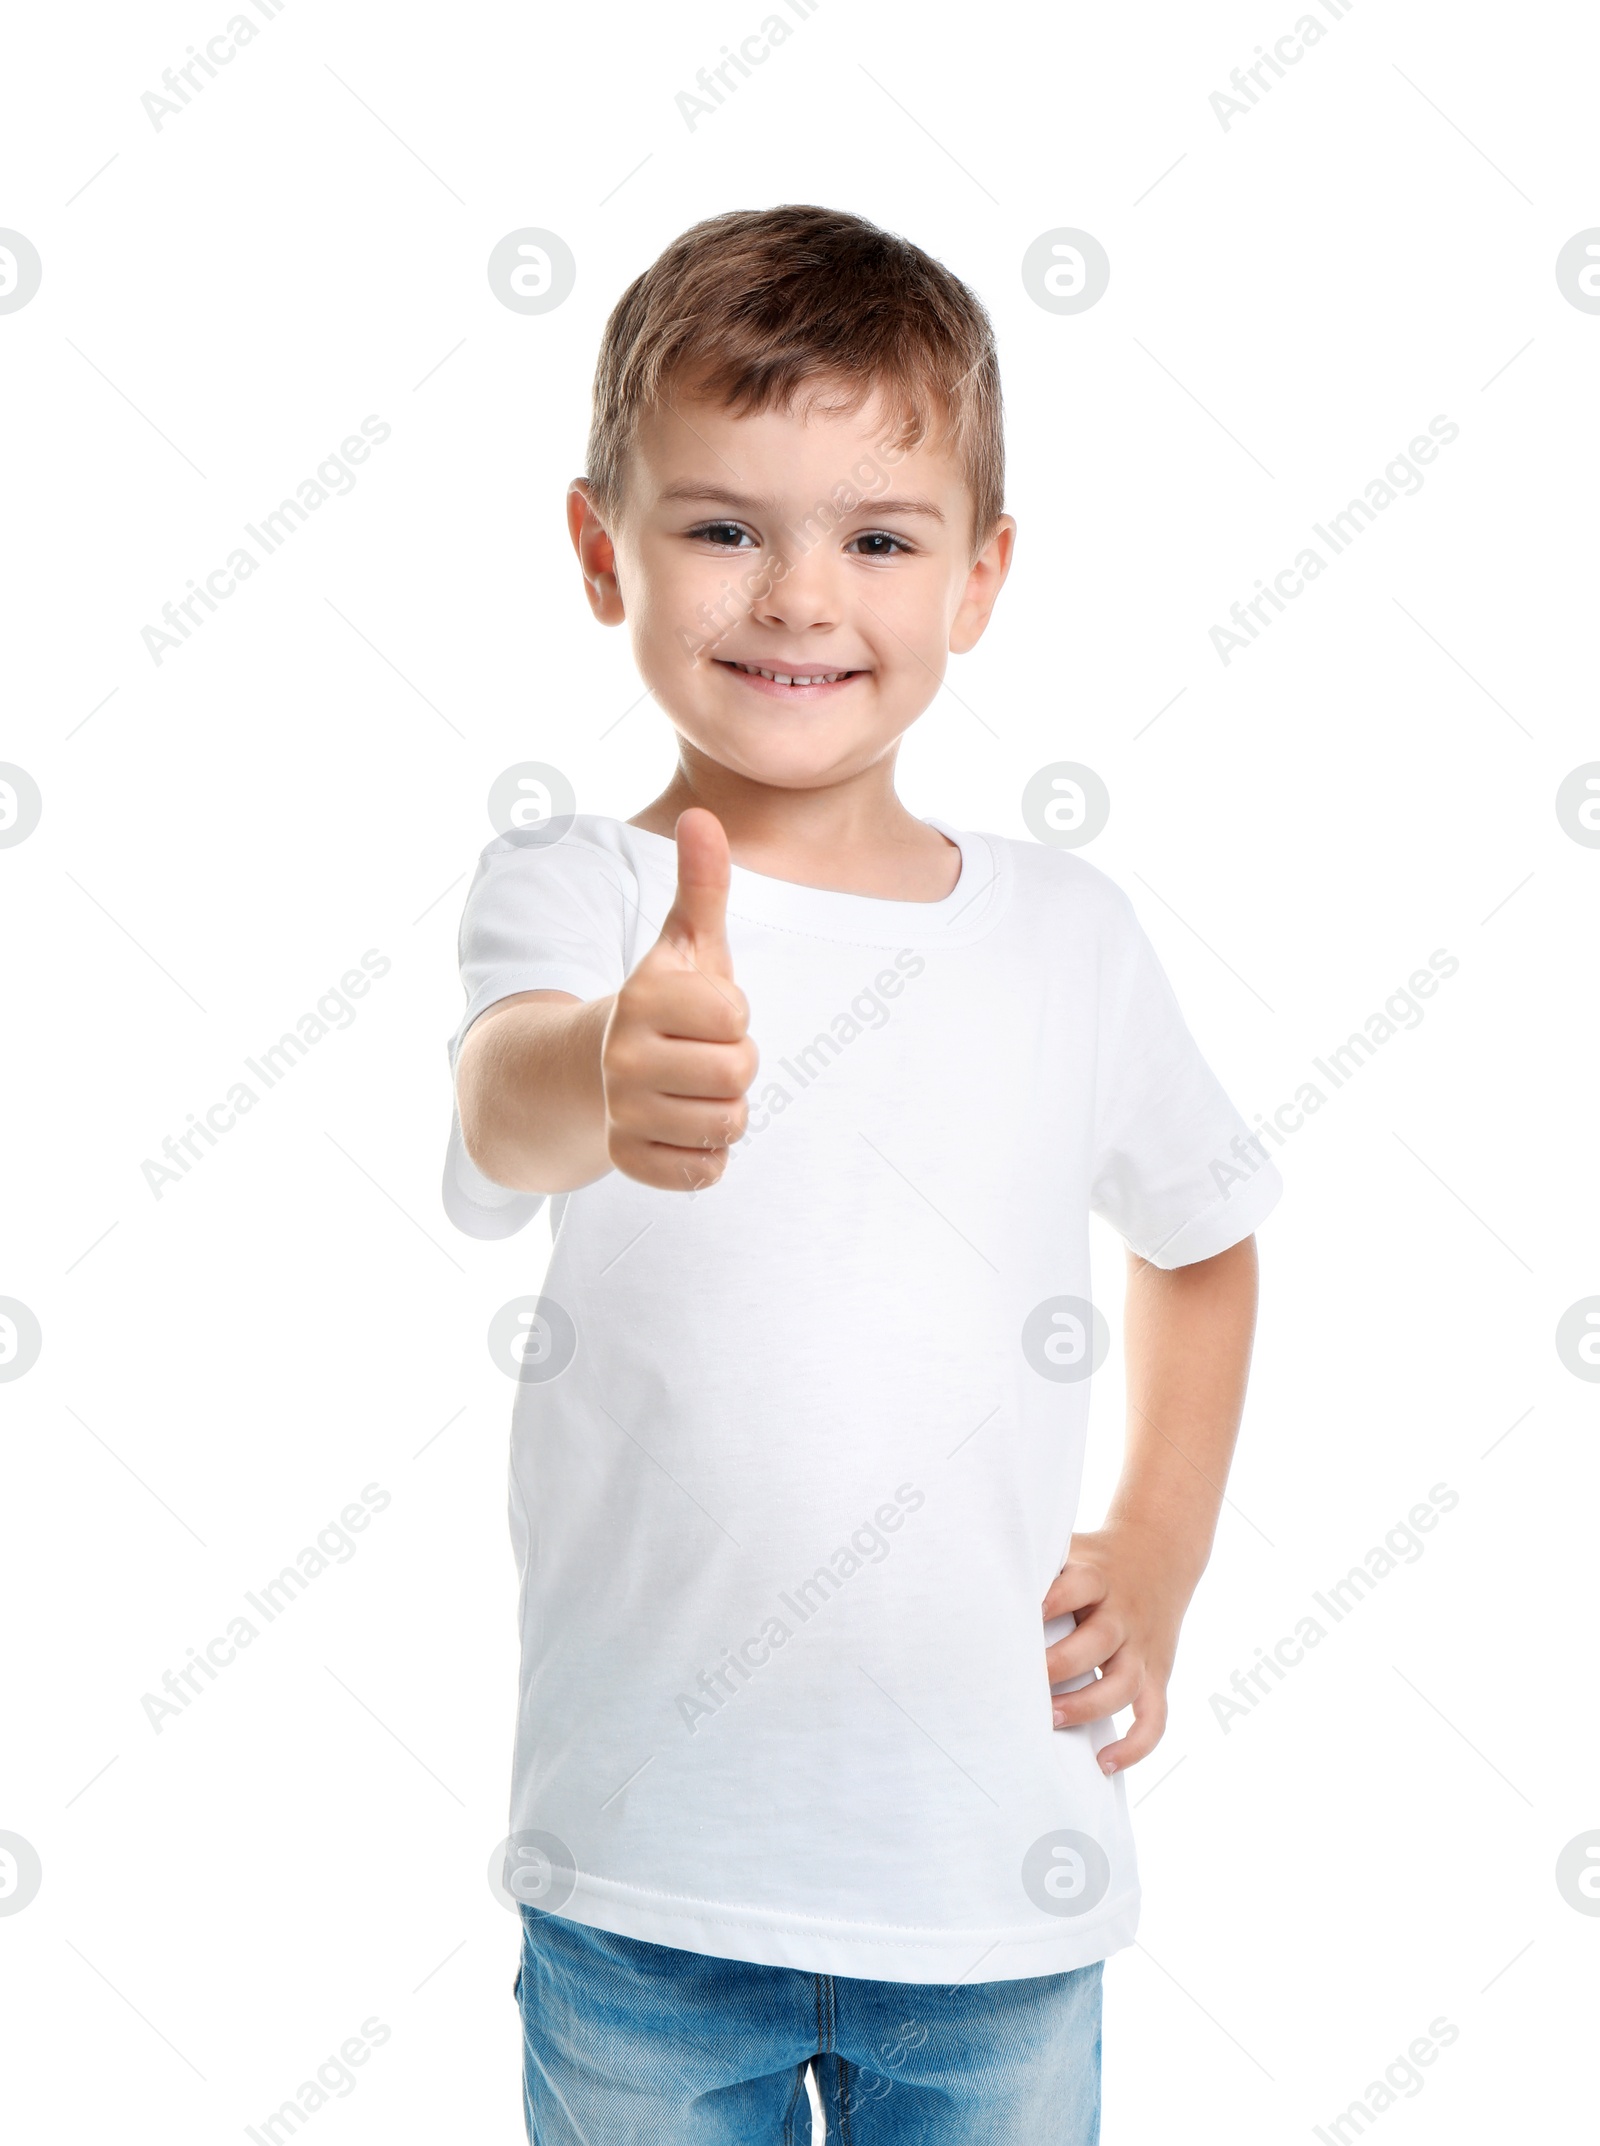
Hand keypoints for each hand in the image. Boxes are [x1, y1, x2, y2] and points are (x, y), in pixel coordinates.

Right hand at [600, 807, 758, 1191]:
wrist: (594, 1066)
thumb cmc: (664, 1001)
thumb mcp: (685, 943)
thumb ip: (702, 884)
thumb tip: (702, 814)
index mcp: (642, 997)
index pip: (736, 1016)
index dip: (734, 1014)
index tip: (705, 1011)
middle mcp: (622, 1056)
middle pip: (738, 1074)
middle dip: (735, 1064)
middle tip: (702, 1053)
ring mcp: (622, 1111)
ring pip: (727, 1126)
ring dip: (724, 1110)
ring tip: (693, 1087)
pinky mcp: (627, 1160)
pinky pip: (702, 1171)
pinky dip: (705, 1155)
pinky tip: (682, 1126)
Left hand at [1042, 1524, 1192, 1774]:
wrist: (1161, 1552)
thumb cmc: (1094, 1560)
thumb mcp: (1070, 1550)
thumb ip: (1036, 1567)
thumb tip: (976, 1584)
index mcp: (1097, 1577)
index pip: (1078, 1586)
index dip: (1051, 1602)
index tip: (1019, 1619)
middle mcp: (1123, 1614)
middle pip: (1099, 1640)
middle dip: (1061, 1665)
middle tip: (1021, 1686)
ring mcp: (1142, 1647)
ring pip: (1124, 1683)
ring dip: (1087, 1706)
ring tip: (1049, 1721)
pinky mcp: (1157, 1674)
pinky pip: (1154, 1716)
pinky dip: (1134, 1745)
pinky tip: (1103, 1763)